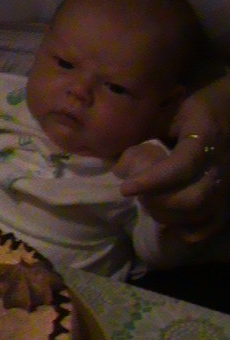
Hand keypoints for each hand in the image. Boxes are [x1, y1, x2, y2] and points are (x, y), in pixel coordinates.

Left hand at [119, 75, 229, 242]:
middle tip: (137, 193)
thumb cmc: (185, 110)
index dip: (152, 181)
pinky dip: (188, 229)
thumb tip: (120, 168)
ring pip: (200, 213)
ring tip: (149, 202)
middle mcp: (221, 162)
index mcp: (204, 134)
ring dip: (167, 215)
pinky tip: (170, 223)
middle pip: (193, 198)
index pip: (182, 166)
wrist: (223, 111)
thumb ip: (144, 134)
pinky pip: (211, 223)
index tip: (125, 188)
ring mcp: (226, 182)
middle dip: (158, 202)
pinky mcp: (225, 196)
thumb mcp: (165, 111)